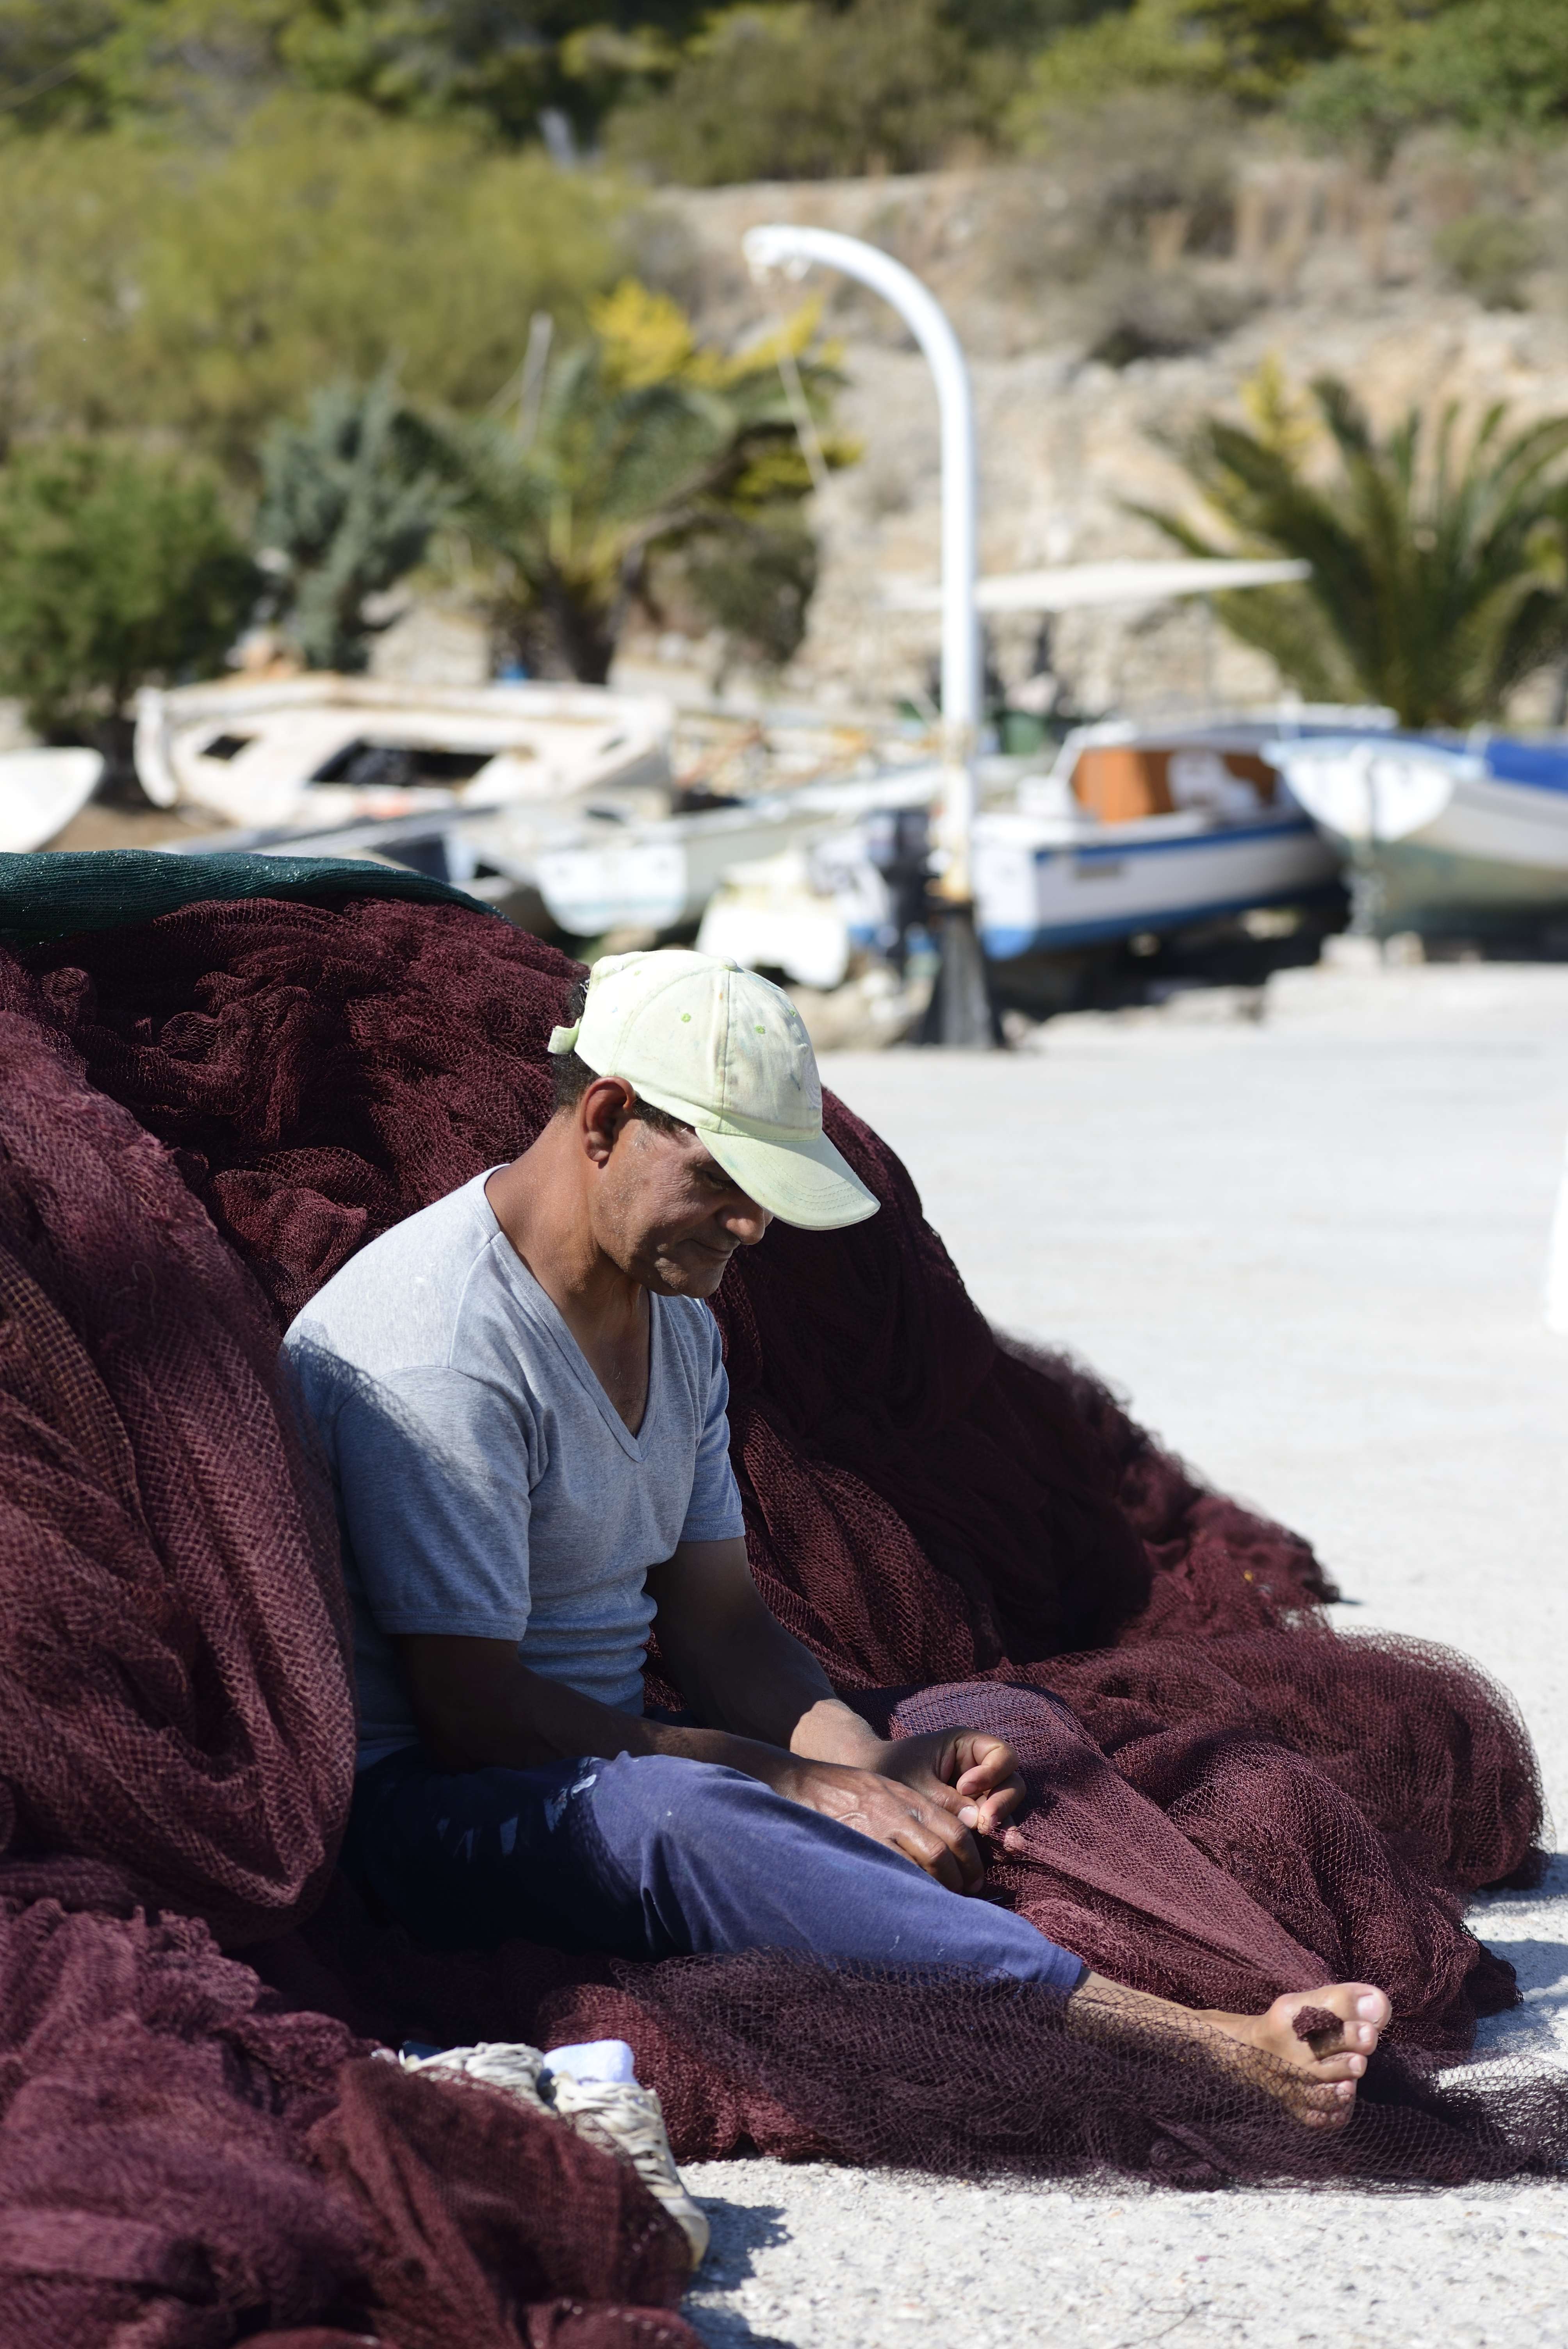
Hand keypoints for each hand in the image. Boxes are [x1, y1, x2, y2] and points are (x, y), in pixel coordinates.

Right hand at [771, 1753, 992, 1893]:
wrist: (802, 1783)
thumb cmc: (847, 1789)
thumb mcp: (887, 1789)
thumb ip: (915, 1812)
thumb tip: (947, 1847)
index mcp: (909, 1798)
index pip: (955, 1830)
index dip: (971, 1860)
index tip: (974, 1880)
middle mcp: (898, 1813)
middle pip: (944, 1852)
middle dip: (960, 1880)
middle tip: (963, 1896)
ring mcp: (877, 1831)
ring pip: (923, 1865)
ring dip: (937, 1888)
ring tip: (939, 1904)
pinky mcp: (857, 1846)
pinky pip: (891, 1874)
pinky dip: (907, 1890)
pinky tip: (909, 1902)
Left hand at [873, 1729, 1024, 1839]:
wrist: (867, 1790)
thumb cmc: (891, 1772)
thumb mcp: (919, 1786)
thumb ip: (949, 1803)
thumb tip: (982, 1824)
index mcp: (966, 1746)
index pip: (1001, 1755)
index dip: (992, 1773)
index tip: (964, 1789)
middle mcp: (978, 1768)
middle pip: (1010, 1782)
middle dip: (1001, 1803)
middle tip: (985, 1825)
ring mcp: (978, 1792)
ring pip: (1004, 1806)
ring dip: (1003, 1824)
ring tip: (1003, 1847)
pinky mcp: (972, 1814)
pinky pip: (991, 1823)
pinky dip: (994, 1836)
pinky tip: (999, 1853)